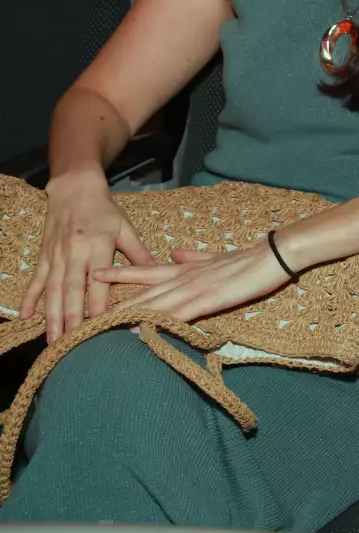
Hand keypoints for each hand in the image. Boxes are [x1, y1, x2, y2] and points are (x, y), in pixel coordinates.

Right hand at [18, 173, 154, 342]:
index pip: (99, 282)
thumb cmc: (104, 211)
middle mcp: (74, 253)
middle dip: (71, 317)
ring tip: (52, 339)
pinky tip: (26, 316)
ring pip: (52, 290)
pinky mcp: (44, 256)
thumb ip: (138, 253)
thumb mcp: (126, 228)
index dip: (99, 305)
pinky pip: (36, 279)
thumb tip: (158, 274)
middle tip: (72, 342)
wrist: (74, 190)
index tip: (103, 326)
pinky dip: (30, 298)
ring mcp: (56, 256)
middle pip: (71, 290)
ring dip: (51, 315)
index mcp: (98, 246)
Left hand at [96, 242, 287, 323]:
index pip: (145, 270)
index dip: (119, 273)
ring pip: (152, 304)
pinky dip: (155, 322)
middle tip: (85, 313)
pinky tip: (139, 331)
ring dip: (126, 316)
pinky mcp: (208, 300)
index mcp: (185, 267)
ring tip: (101, 327)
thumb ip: (192, 257)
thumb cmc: (248, 259)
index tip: (94, 274)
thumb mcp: (215, 256)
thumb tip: (174, 253)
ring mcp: (194, 289)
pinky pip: (176, 314)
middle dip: (112, 304)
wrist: (272, 256)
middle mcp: (183, 277)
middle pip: (141, 293)